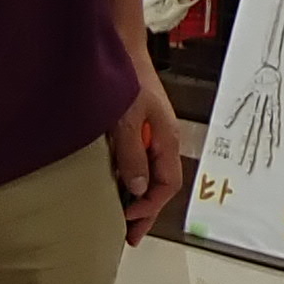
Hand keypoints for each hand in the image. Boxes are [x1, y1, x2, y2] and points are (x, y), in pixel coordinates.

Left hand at [107, 69, 186, 245]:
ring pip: (149, 175)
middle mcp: (162, 140)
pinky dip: (129, 180)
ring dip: (137, 198)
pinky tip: (116, 189)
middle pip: (160, 185)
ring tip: (123, 220)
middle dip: (146, 212)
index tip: (130, 223)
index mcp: (166, 140)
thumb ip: (132, 155)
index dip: (150, 208)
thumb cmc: (126, 80)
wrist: (119, 48)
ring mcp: (150, 135)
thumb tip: (136, 190)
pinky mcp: (136, 128)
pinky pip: (137, 162)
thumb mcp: (127, 120)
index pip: (166, 185)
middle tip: (129, 236)